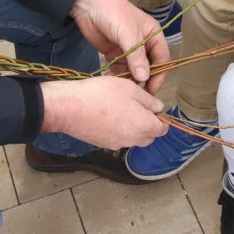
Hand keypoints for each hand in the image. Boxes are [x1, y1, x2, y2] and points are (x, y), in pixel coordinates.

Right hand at [40, 78, 166, 148]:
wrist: (70, 108)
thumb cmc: (101, 94)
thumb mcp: (130, 88)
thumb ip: (149, 100)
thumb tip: (158, 108)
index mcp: (143, 125)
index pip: (162, 129)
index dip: (161, 118)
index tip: (154, 108)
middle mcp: (133, 139)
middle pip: (149, 137)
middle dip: (148, 125)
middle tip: (137, 106)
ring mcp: (118, 145)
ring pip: (134, 139)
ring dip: (134, 129)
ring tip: (122, 110)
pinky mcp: (104, 145)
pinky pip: (119, 140)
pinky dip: (119, 131)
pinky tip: (109, 117)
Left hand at [69, 0, 168, 93]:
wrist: (88, 6)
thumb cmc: (114, 14)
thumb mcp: (128, 34)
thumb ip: (137, 57)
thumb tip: (144, 78)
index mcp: (153, 35)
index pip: (162, 59)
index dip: (159, 74)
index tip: (152, 89)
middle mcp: (143, 44)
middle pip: (148, 67)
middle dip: (144, 79)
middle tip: (137, 94)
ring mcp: (128, 49)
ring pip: (133, 70)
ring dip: (129, 79)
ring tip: (122, 88)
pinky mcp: (114, 54)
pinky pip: (120, 69)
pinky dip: (117, 76)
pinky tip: (111, 80)